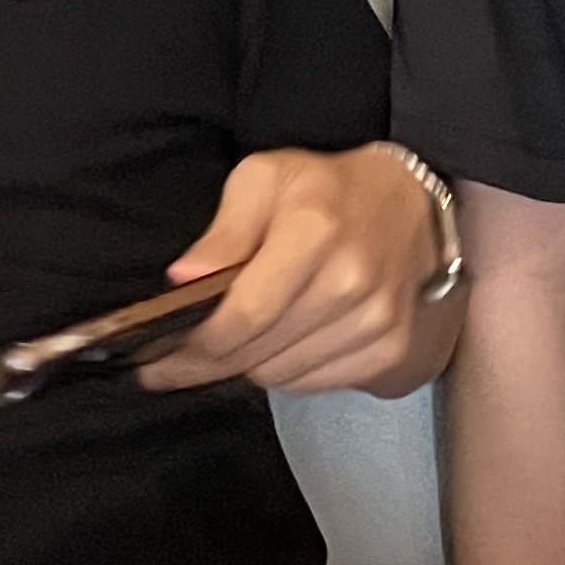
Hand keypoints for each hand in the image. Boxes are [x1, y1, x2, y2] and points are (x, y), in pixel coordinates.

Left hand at [130, 144, 451, 397]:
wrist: (409, 204)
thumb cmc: (325, 189)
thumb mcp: (263, 180)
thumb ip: (223, 231)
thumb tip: (183, 280)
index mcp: (315, 232)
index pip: (245, 314)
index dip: (196, 344)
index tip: (154, 357)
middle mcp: (352, 282)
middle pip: (258, 354)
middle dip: (206, 362)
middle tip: (169, 363)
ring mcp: (378, 321)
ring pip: (282, 375)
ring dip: (249, 364)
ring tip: (233, 341)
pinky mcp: (391, 348)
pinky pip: (315, 384)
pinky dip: (288, 371)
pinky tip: (281, 342)